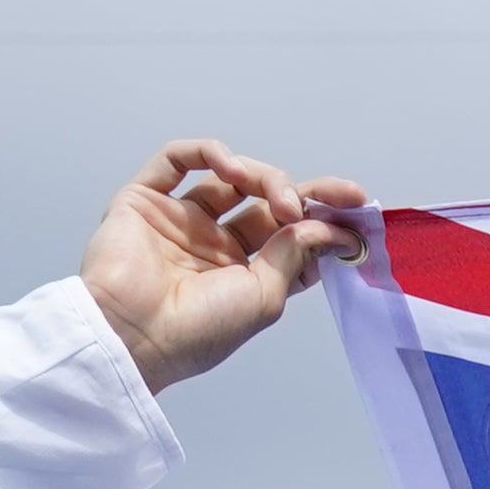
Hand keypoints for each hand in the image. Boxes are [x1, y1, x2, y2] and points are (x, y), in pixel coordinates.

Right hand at [82, 143, 366, 391]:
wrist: (132, 334)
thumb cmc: (198, 330)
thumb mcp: (266, 295)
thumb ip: (295, 254)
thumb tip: (331, 228)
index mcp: (244, 274)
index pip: (292, 235)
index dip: (325, 219)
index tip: (357, 209)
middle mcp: (214, 244)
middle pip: (267, 202)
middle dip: (304, 193)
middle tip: (332, 200)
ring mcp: (180, 220)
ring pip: (232, 178)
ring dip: (266, 177)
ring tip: (281, 200)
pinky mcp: (144, 200)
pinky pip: (177, 160)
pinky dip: (210, 153)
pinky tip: (233, 170)